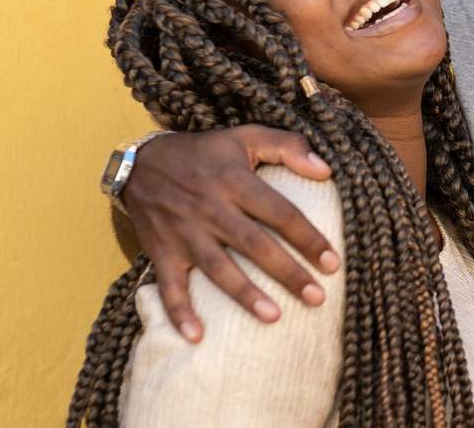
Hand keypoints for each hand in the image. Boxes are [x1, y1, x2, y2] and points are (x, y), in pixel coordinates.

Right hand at [121, 125, 336, 342]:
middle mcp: (211, 209)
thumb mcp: (245, 136)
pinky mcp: (162, 252)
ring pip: (218, 268)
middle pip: (255, 245)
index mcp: (235, 181)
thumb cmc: (205, 152)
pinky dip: (179, 312)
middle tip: (316, 297)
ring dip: (245, 294)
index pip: (280, 213)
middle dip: (287, 273)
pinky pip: (170, 286)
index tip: (332, 263)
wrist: (141, 162)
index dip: (308, 238)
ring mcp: (185, 233)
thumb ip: (288, 146)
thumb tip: (326, 170)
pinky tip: (197, 336)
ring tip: (274, 317)